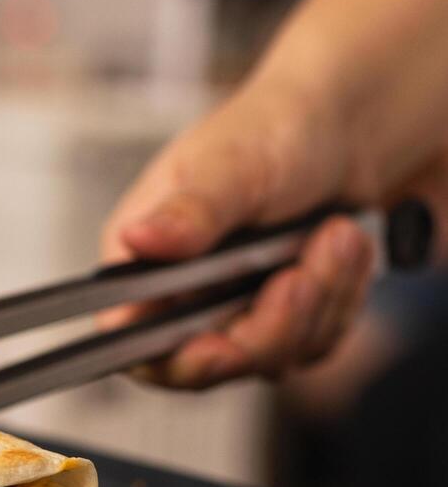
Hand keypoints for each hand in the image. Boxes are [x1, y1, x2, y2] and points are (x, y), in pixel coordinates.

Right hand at [99, 77, 378, 387]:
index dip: (175, 357)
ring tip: (336, 233)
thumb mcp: (234, 165)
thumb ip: (189, 212)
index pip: (131, 340)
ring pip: (272, 358)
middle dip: (274, 322)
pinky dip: (342, 299)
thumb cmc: (279, 129)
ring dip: (322, 299)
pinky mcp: (282, 320)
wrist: (355, 125)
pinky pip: (314, 346)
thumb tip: (137, 239)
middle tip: (304, 268)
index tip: (225, 347)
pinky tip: (344, 249)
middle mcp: (177, 295)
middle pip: (210, 362)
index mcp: (141, 261)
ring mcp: (231, 311)